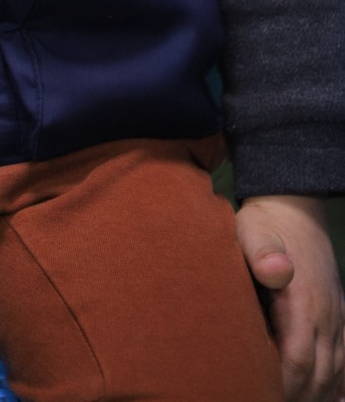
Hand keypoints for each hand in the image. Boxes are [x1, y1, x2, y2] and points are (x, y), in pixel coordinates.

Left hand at [237, 194, 344, 401]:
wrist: (294, 207)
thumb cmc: (265, 224)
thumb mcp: (254, 231)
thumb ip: (262, 253)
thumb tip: (277, 271)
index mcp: (303, 301)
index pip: (298, 359)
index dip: (282, 385)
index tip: (258, 394)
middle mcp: (325, 315)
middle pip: (318, 374)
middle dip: (296, 397)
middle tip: (266, 401)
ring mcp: (335, 317)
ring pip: (334, 371)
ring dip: (316, 394)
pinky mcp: (337, 316)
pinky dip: (339, 384)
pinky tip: (334, 399)